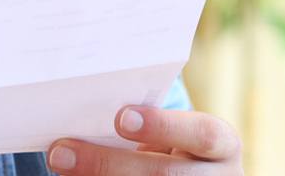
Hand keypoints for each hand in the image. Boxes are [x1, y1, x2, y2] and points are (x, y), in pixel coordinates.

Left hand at [46, 106, 244, 174]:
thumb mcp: (175, 136)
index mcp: (223, 146)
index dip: (163, 126)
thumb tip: (84, 123)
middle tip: (61, 153)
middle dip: (109, 164)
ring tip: (62, 167)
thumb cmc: (177, 149)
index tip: (120, 117)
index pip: (202, 134)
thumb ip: (146, 127)